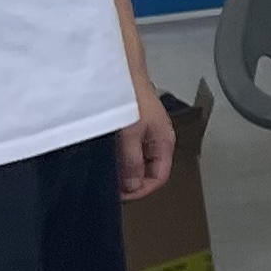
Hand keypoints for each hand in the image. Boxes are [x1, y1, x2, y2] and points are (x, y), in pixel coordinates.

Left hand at [117, 76, 176, 201]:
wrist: (122, 74)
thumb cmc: (131, 99)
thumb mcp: (131, 134)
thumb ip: (132, 162)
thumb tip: (132, 186)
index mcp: (164, 142)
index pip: (160, 177)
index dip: (142, 190)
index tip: (121, 196)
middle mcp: (157, 141)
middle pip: (149, 172)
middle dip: (131, 182)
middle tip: (111, 187)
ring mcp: (145, 135)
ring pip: (137, 162)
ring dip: (123, 170)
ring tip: (107, 174)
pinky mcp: (132, 129)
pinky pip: (129, 151)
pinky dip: (118, 158)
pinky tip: (106, 158)